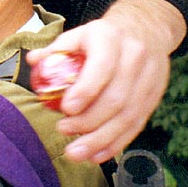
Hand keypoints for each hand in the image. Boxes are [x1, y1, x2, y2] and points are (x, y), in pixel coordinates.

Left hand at [26, 0, 185, 163]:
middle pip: (116, 98)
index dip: (85, 91)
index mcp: (111, 39)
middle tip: (63, 130)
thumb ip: (55, 50)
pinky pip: (136, 125)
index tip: (66, 109)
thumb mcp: (78, 34)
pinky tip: (96, 155)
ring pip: (128, 117)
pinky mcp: (153, 98)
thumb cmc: (102, 37)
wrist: (144, 31)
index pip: (102, 67)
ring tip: (75, 152)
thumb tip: (34, 61)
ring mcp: (149, 80)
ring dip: (100, 139)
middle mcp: (135, 59)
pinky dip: (115, 143)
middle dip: (88, 121)